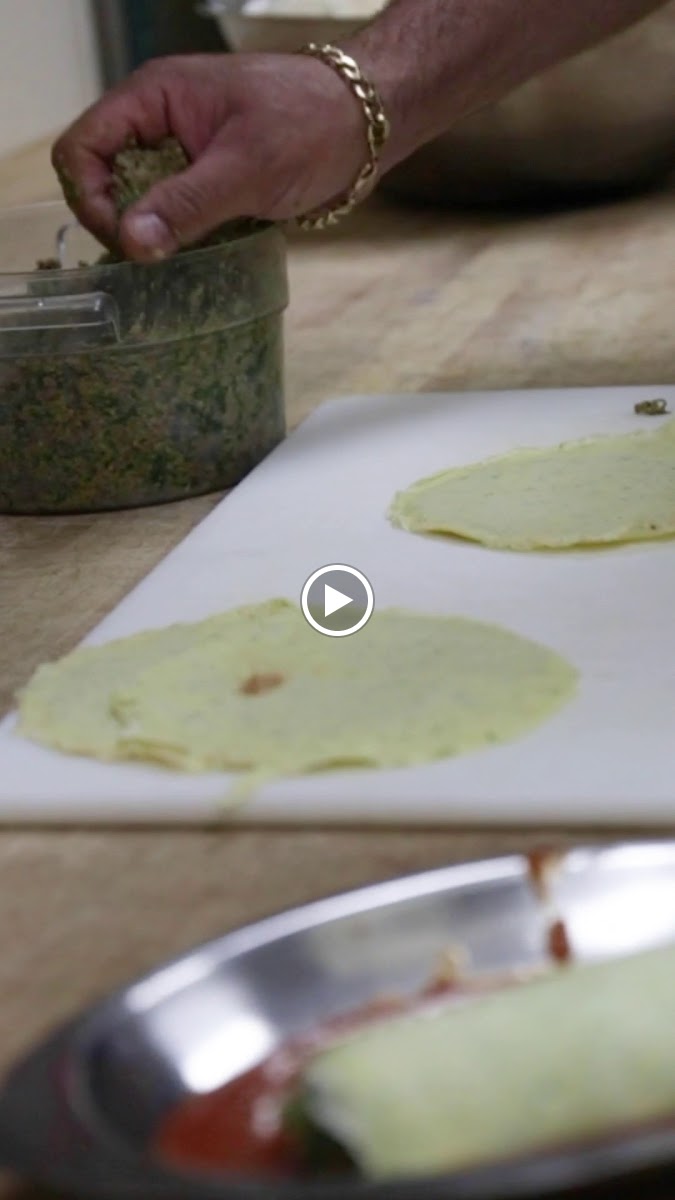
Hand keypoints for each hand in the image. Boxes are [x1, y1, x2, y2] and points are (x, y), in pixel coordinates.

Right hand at [52, 52, 367, 260]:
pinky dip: (177, 239)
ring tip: (172, 265)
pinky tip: (193, 261)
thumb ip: (186, 204)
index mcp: (154, 98)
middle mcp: (159, 124)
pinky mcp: (208, 181)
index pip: (83, 147)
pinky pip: (173, 214)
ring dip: (149, 235)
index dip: (91, 197)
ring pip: (138, 201)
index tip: (125, 241)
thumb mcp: (246, 167)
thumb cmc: (312, 122)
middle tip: (151, 260)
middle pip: (103, 178)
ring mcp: (183, 153)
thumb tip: (132, 242)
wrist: (369, 122)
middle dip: (118, 222)